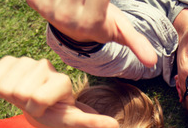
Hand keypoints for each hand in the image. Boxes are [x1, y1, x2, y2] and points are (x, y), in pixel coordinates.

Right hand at [0, 56, 117, 127]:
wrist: (47, 107)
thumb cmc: (61, 116)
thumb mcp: (77, 122)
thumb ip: (92, 121)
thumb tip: (115, 124)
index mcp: (62, 81)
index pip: (36, 98)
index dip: (37, 109)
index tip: (46, 110)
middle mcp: (45, 67)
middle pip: (19, 91)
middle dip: (25, 104)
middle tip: (36, 105)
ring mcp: (27, 62)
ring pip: (5, 85)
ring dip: (12, 97)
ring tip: (26, 98)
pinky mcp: (9, 61)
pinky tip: (11, 90)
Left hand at [26, 0, 156, 66]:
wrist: (69, 24)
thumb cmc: (101, 22)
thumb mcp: (120, 31)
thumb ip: (137, 43)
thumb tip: (152, 62)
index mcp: (92, 22)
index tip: (100, 0)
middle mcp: (68, 17)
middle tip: (90, 2)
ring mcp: (50, 9)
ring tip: (80, 2)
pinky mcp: (35, 1)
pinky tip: (64, 1)